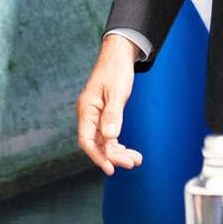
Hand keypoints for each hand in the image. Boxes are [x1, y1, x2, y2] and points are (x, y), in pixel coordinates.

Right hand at [75, 34, 143, 174]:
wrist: (118, 55)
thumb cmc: (115, 70)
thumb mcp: (116, 92)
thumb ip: (113, 115)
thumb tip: (109, 136)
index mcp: (86, 108)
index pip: (86, 140)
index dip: (97, 156)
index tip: (110, 168)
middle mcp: (88, 114)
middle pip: (96, 143)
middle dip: (113, 156)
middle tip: (132, 163)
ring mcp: (95, 116)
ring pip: (104, 142)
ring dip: (118, 153)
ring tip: (136, 160)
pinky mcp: (104, 115)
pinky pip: (108, 136)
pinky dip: (118, 145)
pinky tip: (130, 152)